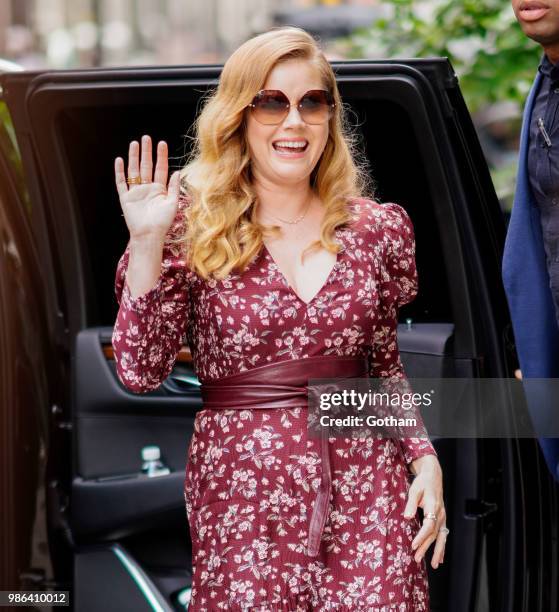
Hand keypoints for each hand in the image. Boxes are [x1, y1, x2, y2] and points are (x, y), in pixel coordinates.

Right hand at [114, 135, 180, 240]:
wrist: (149, 235)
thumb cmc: (163, 223)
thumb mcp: (173, 204)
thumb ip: (174, 187)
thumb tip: (177, 172)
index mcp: (160, 190)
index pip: (160, 169)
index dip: (161, 156)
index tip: (162, 144)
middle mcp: (147, 189)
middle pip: (146, 166)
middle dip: (147, 152)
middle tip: (147, 138)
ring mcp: (136, 192)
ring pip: (134, 171)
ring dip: (134, 157)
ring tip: (135, 144)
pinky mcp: (126, 198)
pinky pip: (121, 182)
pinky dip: (120, 172)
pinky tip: (120, 160)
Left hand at [403, 454, 446, 568]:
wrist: (433, 476)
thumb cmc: (422, 483)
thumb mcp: (414, 490)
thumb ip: (411, 504)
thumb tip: (406, 517)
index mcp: (433, 506)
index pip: (428, 525)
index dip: (421, 536)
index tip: (413, 545)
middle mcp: (440, 513)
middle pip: (434, 534)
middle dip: (426, 547)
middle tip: (417, 558)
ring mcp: (443, 516)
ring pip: (441, 537)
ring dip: (437, 551)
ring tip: (434, 565)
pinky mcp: (442, 518)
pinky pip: (443, 535)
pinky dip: (442, 546)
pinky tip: (440, 557)